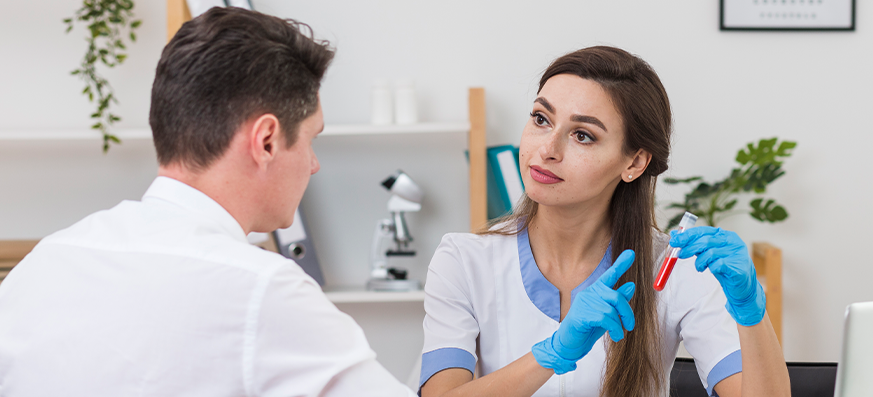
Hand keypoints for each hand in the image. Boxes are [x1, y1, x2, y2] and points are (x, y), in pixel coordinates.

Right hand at [531, 250, 635, 374]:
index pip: (610, 275)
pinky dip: (614, 328)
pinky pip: (605, 318)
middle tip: (630, 326)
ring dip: (618, 325)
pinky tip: (615, 336)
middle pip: (615, 296)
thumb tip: (631, 285)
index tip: (631, 253)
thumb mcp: (608, 315)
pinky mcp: (581, 314)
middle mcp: (589, 293)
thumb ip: (617, 302)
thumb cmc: (588, 329)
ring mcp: (584, 303)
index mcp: (595, 291)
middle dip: (627, 312)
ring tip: (618, 334)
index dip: (621, 264)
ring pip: (611, 310)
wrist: (571, 344)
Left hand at [670, 226, 765, 326]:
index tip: (674, 241)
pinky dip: (711, 268)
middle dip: (689, 248)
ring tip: (699, 267)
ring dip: (700, 262)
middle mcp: (732, 241)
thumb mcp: (708, 254)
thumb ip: (694, 244)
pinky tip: (712, 270)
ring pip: (710, 253)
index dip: (687, 236)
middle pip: (706, 241)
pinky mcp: (738, 266)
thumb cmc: (724, 267)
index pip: (703, 231)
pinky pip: (718, 265)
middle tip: (680, 255)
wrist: (742, 286)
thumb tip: (674, 235)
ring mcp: (737, 253)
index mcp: (725, 235)